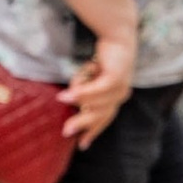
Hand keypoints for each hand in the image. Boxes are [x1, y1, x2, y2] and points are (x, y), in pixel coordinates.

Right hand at [65, 33, 136, 147]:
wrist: (119, 37)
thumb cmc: (104, 58)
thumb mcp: (93, 78)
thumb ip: (85, 91)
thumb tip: (69, 101)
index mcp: (116, 99)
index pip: (104, 119)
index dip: (93, 131)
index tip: (82, 145)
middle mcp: (121, 96)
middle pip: (100, 115)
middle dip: (82, 124)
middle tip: (66, 131)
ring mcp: (121, 88)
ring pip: (95, 101)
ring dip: (78, 100)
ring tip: (61, 99)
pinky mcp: (116, 78)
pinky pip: (96, 90)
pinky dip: (81, 92)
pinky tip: (68, 94)